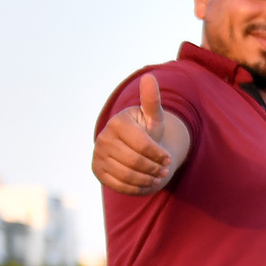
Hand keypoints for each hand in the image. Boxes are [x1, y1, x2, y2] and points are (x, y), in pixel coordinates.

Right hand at [95, 72, 177, 195]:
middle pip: (135, 161)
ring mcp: (98, 155)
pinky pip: (118, 185)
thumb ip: (152, 100)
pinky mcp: (97, 170)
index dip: (159, 155)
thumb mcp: (153, 117)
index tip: (168, 159)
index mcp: (117, 123)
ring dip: (147, 179)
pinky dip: (136, 187)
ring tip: (157, 177)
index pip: (142, 145)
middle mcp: (103, 138)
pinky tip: (146, 182)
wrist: (133, 146)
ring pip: (127, 175)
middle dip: (154, 168)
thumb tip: (149, 77)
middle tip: (164, 171)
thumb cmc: (147, 130)